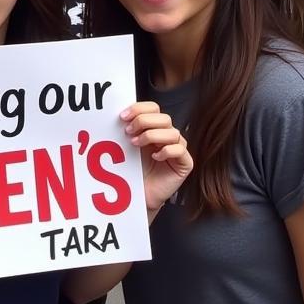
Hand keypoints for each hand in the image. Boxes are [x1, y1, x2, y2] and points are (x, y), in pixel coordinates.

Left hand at [120, 101, 192, 218]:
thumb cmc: (133, 170)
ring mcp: (178, 149)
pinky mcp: (184, 163)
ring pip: (172, 133)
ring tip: (135, 144)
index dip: (139, 109)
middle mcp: (168, 135)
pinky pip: (180, 150)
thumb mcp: (127, 146)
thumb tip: (119, 116)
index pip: (153, 108)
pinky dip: (166, 150)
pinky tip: (155, 156)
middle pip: (164, 118)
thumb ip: (127, 130)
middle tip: (128, 131)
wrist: (139, 195)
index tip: (122, 116)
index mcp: (154, 127)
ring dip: (152, 135)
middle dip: (143, 121)